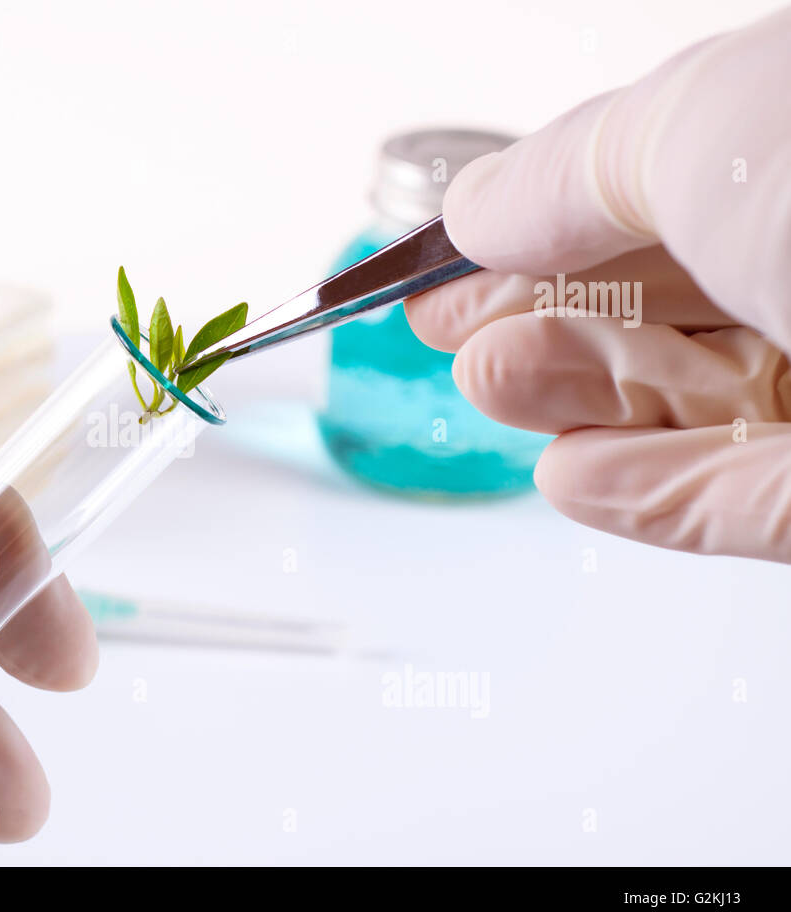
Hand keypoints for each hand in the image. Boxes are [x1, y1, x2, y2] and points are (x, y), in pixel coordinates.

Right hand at [405, 7, 790, 561]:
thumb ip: (579, 166)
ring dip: (581, 397)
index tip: (446, 260)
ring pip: (701, 402)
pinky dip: (654, 492)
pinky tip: (570, 476)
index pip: (667, 188)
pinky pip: (747, 504)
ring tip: (494, 383)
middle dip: (550, 314)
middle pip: (677, 299)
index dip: (541, 223)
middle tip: (449, 328)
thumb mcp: (715, 125)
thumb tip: (481, 202)